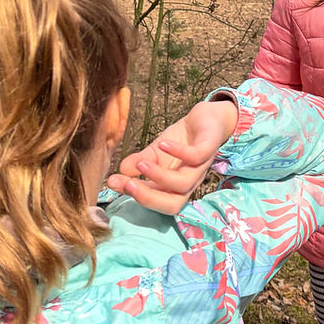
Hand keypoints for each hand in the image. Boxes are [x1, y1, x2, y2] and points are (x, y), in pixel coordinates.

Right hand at [107, 97, 238, 214]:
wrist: (208, 118)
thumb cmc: (182, 140)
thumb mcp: (155, 152)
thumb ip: (139, 163)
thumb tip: (119, 173)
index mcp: (175, 187)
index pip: (159, 202)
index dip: (138, 198)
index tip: (114, 183)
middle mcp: (189, 182)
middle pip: (173, 204)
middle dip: (148, 198)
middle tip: (127, 185)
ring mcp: (201, 166)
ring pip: (184, 183)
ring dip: (160, 176)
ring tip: (142, 163)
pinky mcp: (209, 146)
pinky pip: (197, 155)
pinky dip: (179, 152)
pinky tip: (162, 143)